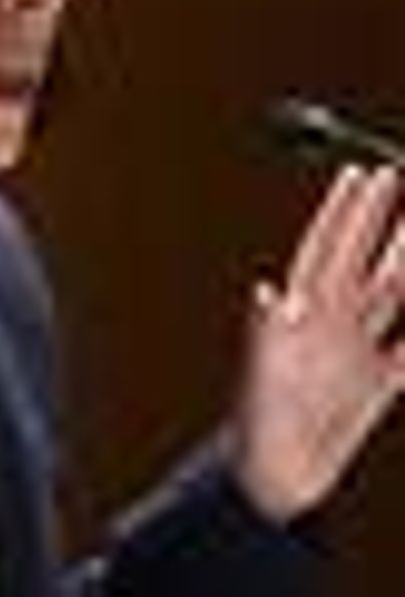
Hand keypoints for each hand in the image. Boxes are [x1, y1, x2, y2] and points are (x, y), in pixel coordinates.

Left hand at [229, 165, 404, 521]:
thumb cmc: (260, 430)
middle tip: (393, 171)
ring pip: (389, 295)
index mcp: (301, 315)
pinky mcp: (372, 388)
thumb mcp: (260, 381)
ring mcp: (351, 351)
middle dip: (374, 217)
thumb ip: (265, 337)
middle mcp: (327, 323)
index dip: (341, 212)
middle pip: (358, 259)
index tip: (359, 171)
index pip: (324, 250)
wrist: (276, 482)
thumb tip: (266, 291)